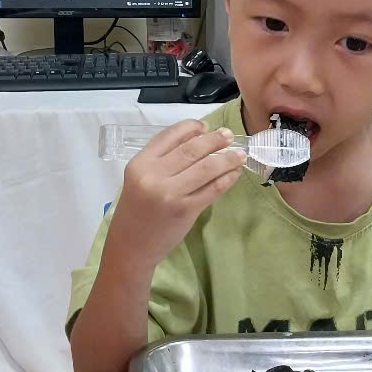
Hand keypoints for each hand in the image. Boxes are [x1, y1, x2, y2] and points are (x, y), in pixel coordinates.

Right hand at [106, 120, 244, 268]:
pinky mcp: (185, 210)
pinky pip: (212, 189)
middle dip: (214, 140)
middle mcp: (153, 175)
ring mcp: (170, 193)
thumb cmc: (137, 209)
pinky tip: (233, 173)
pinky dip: (226, 179)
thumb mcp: (139, 178)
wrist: (131, 244)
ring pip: (206, 168)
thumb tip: (198, 138)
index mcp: (140, 163)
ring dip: (227, 158)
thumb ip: (162, 159)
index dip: (191, 127)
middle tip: (228, 135)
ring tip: (239, 154)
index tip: (206, 126)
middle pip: (191, 149)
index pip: (170, 135)